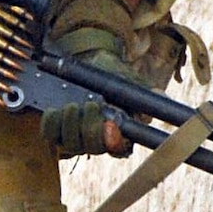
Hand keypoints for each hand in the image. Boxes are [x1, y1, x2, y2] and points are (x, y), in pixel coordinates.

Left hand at [42, 0, 145, 156]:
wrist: (87, 62)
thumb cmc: (111, 74)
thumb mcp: (128, 79)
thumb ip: (143, 90)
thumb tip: (161, 97)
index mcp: (119, 132)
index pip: (119, 149)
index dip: (114, 142)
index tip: (112, 126)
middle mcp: (97, 139)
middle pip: (93, 147)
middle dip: (90, 127)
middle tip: (91, 104)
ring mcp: (75, 136)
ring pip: (71, 143)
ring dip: (70, 125)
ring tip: (72, 105)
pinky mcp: (56, 129)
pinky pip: (50, 134)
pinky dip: (51, 122)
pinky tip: (53, 110)